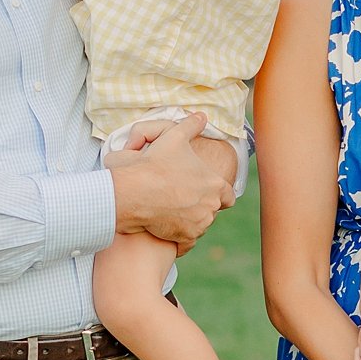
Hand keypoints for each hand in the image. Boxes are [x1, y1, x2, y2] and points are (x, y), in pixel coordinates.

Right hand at [107, 113, 233, 253]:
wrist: (133, 193)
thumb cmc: (153, 164)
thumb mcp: (172, 137)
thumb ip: (190, 126)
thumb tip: (201, 116)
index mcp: (214, 184)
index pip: (228, 195)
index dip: (219, 194)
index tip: (207, 193)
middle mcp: (211, 206)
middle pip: (212, 211)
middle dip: (201, 207)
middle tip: (183, 202)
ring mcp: (199, 224)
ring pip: (199, 227)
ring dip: (189, 222)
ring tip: (171, 214)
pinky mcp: (184, 238)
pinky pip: (186, 243)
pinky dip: (178, 239)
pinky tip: (166, 231)